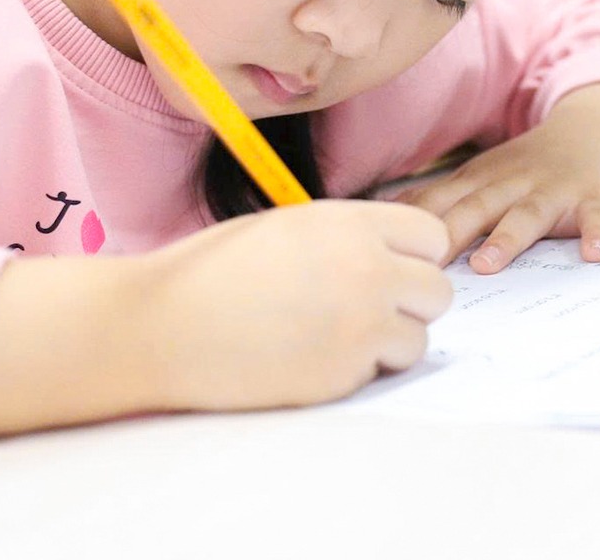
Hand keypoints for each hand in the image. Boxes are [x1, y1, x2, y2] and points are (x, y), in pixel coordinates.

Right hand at [0, 200, 450, 435]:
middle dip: (409, 305)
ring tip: (332, 338)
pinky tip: (305, 360)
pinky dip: (352, 373)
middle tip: (366, 312)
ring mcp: (359, 325)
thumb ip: (344, 237)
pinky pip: (376, 375)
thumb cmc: (211, 271)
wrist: (161, 325)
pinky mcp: (342, 374)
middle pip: (438, 292)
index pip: (431, 237)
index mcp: (349, 224)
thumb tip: (389, 255)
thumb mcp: (285, 228)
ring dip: (387, 344)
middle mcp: (366, 269)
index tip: (389, 271)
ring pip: (418, 340)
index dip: (413, 257)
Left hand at [393, 82, 599, 275]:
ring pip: (528, 214)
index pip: (439, 203)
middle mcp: (512, 183)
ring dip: (507, 238)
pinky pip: (597, 218)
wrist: (593, 129)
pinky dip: (597, 234)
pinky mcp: (595, 197)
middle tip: (423, 268)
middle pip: (475, 209)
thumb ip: (437, 199)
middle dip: (448, 235)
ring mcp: (554, 189)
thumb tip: (380, 221)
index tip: (385, 253)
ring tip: (488, 265)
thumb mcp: (479, 175)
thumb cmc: (527, 166)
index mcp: (480, 180)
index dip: (413, 227)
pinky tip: (594, 256)